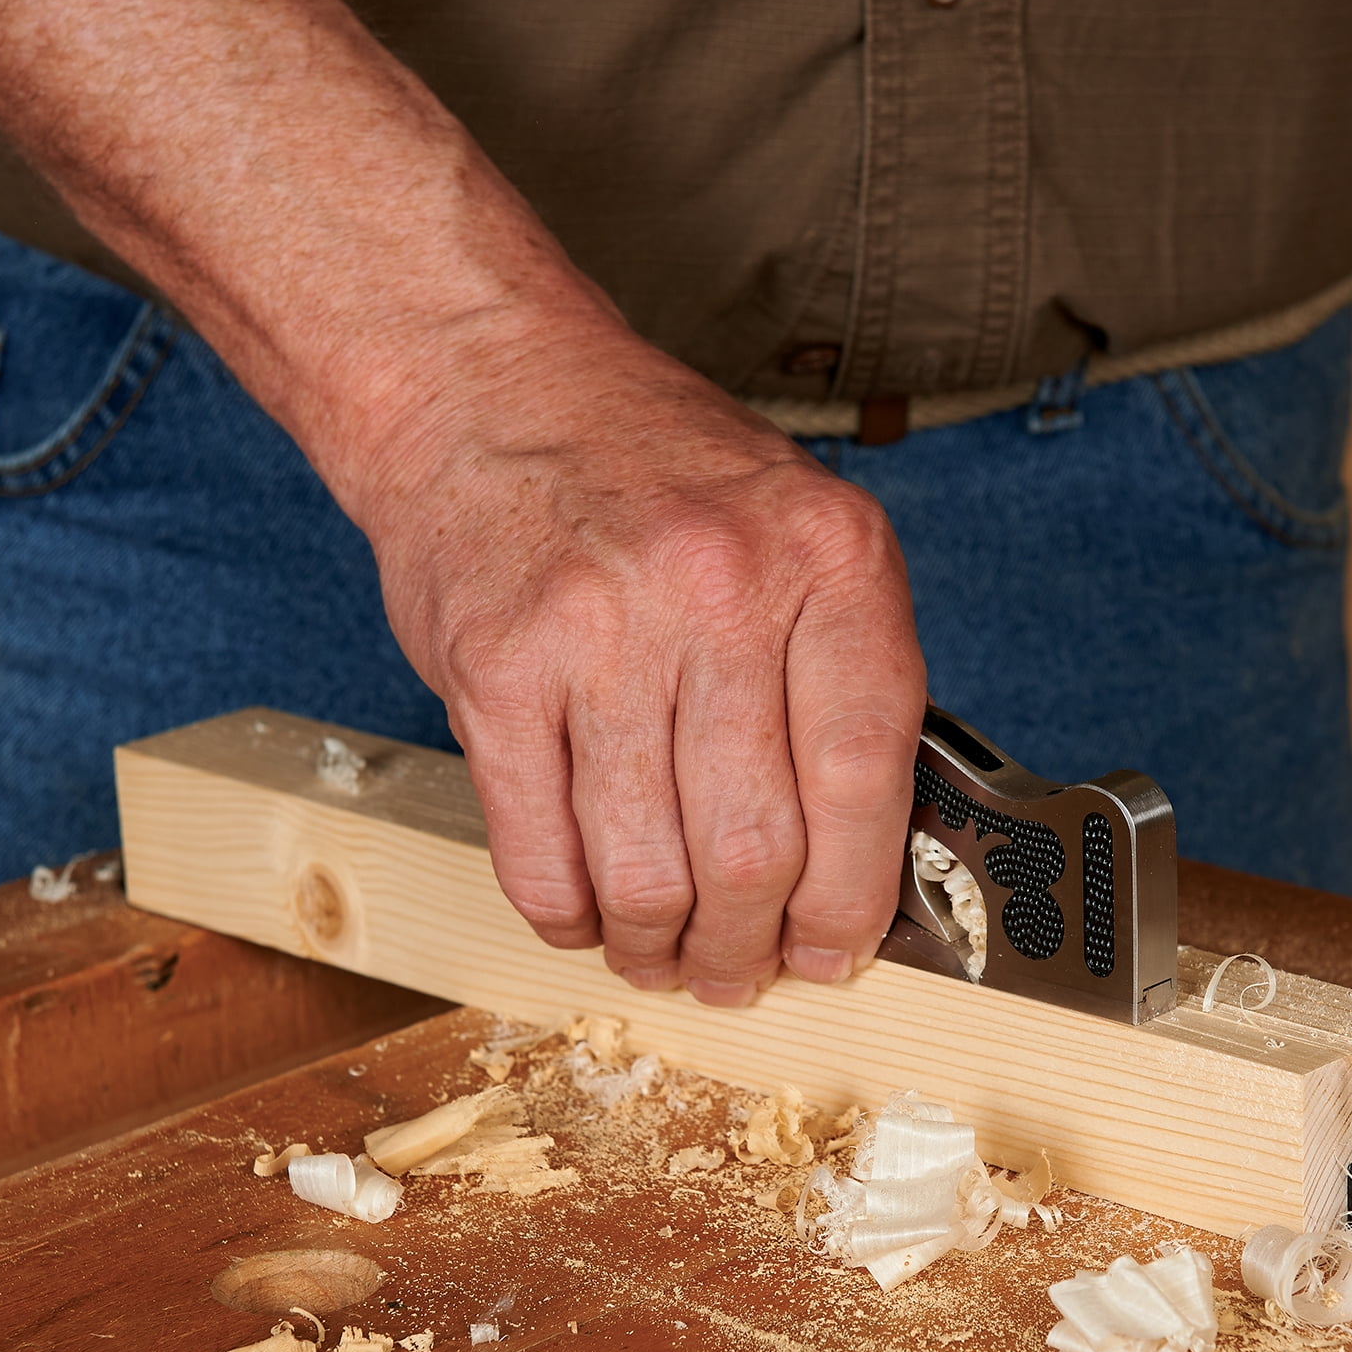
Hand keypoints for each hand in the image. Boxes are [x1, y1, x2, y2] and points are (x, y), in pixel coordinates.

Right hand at [355, 310, 923, 1000]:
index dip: (851, 899)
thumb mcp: (791, 530)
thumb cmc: (650, 471)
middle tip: (734, 967)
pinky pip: (540, 851)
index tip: (834, 949)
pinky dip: (567, 913)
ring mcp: (601, 629)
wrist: (484, 383)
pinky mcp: (496, 670)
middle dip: (746, 945)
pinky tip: (584, 911)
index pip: (866, 778)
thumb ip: (835, 669)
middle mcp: (721, 587)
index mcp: (828, 555)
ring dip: (655, 946)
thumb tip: (865, 854)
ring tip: (658, 953)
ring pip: (648, 870)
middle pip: (755, 847)